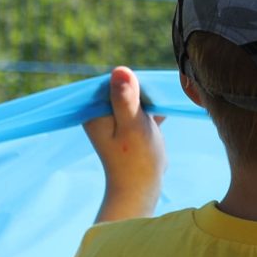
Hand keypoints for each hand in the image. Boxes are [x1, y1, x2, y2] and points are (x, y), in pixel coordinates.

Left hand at [84, 66, 165, 216]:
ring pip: (134, 98)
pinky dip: (152, 109)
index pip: (113, 81)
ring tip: (156, 115)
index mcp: (95, 111)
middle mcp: (101, 113)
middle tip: (155, 107)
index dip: (133, 82)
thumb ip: (125, 99)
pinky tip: (161, 118)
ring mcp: (115, 119)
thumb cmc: (137, 159)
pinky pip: (140, 108)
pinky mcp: (128, 125)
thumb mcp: (133, 125)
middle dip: (143, 91)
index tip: (148, 96)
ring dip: (149, 100)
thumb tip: (121, 70)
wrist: (141, 187)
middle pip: (124, 88)